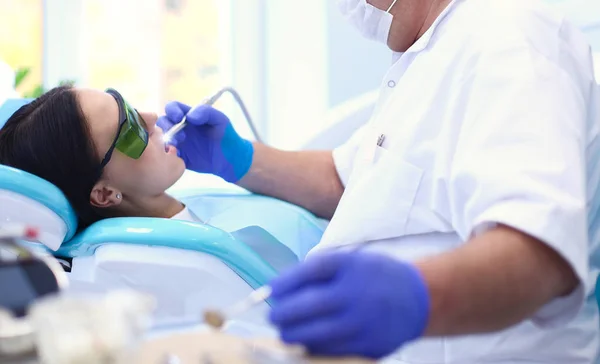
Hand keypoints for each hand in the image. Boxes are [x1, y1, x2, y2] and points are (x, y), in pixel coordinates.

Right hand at [158, 101, 252, 182]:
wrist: (231, 159)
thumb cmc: (227, 136)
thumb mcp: (220, 120)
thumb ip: (206, 112)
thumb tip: (189, 116)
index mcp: (189, 116)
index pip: (173, 108)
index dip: (172, 110)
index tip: (179, 117)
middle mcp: (180, 128)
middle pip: (163, 122)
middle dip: (167, 126)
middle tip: (181, 136)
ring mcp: (179, 142)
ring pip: (161, 137)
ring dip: (165, 140)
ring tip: (177, 146)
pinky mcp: (180, 157)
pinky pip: (166, 154)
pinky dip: (167, 154)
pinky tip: (176, 156)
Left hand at [268, 251, 429, 358]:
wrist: (417, 298)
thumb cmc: (374, 276)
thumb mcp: (350, 261)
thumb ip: (318, 270)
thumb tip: (279, 288)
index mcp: (352, 267)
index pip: (311, 271)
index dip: (286, 282)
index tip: (270, 290)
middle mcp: (358, 294)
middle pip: (309, 306)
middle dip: (283, 314)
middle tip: (273, 316)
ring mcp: (364, 323)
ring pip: (317, 334)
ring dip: (294, 334)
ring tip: (286, 331)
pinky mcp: (369, 346)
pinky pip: (332, 351)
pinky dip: (314, 347)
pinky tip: (307, 341)